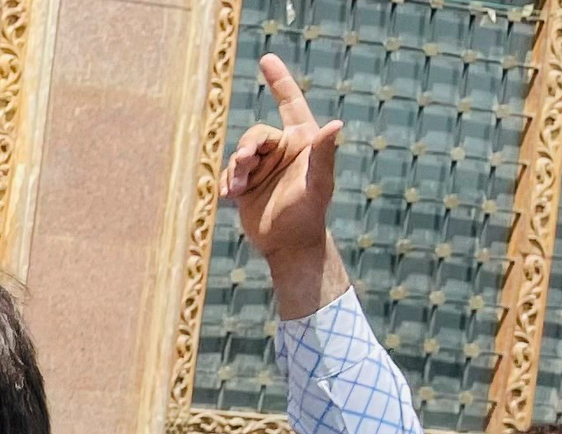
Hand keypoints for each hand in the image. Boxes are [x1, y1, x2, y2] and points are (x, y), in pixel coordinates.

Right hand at [222, 55, 351, 317]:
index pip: (289, 103)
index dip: (278, 81)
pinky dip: (225, 183)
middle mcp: (281, 149)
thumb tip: (336, 124)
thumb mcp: (318, 184)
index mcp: (301, 141)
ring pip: (238, 154)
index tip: (265, 59)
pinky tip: (228, 197)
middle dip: (246, 149)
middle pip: (255, 134)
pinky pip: (227, 174)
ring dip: (234, 170)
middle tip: (243, 167)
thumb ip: (324, 154)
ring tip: (236, 190)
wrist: (289, 246)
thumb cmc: (309, 214)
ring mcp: (262, 167)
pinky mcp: (245, 185)